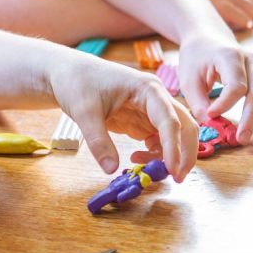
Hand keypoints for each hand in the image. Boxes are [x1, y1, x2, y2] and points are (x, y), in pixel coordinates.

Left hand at [48, 55, 199, 181]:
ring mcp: (151, 109)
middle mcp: (156, 98)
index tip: (172, 170)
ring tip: (144, 168)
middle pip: (184, 126)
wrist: (69, 74)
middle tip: (176, 178)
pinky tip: (136, 158)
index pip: (170, 120)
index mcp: (147, 88)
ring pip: (174, 135)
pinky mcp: (143, 120)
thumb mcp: (84, 112)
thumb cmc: (78, 83)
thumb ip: (98, 141)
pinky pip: (159, 140)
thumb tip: (111, 169)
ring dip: (169, 155)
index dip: (174, 146)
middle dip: (184, 153)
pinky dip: (155, 154)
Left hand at [176, 32, 252, 147]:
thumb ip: (197, 100)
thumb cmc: (196, 58)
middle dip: (251, 118)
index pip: (236, 85)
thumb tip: (208, 122)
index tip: (210, 116)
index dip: (225, 104)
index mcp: (230, 56)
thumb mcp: (188, 77)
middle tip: (242, 139)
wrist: (208, 37)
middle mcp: (252, 60)